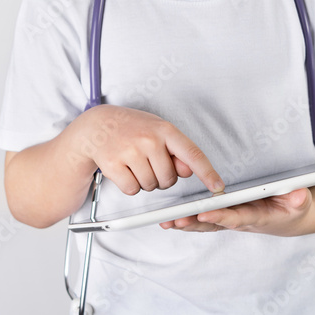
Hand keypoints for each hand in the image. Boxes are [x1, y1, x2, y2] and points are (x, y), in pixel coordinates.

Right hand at [72, 104, 224, 195]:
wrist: (97, 125)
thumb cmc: (132, 128)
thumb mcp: (158, 132)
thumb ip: (176, 151)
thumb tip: (188, 170)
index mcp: (165, 130)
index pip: (192, 154)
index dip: (207, 173)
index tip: (217, 187)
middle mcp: (149, 140)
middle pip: (169, 179)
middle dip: (162, 178)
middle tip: (149, 163)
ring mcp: (130, 151)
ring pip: (150, 186)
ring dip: (144, 182)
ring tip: (135, 163)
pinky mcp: (112, 164)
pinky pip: (132, 190)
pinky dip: (129, 186)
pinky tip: (124, 169)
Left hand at [159, 188, 312, 235]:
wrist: (291, 217)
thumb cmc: (294, 208)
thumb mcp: (301, 201)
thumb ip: (298, 198)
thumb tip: (298, 194)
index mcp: (258, 216)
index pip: (237, 217)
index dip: (220, 217)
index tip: (204, 214)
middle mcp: (242, 220)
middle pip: (215, 223)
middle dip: (195, 223)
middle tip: (175, 221)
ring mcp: (234, 218)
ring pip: (208, 224)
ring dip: (188, 224)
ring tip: (168, 222)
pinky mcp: (229, 215)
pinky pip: (207, 219)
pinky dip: (191, 220)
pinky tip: (173, 221)